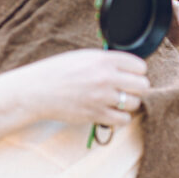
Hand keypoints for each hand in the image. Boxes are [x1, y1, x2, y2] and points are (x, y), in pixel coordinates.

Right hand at [27, 49, 148, 126]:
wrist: (36, 91)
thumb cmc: (56, 72)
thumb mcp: (82, 57)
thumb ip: (105, 61)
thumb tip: (126, 68)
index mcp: (103, 59)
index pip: (139, 66)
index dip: (136, 72)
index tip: (129, 75)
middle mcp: (105, 77)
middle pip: (142, 85)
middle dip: (135, 88)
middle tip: (125, 89)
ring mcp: (101, 97)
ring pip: (134, 103)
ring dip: (128, 103)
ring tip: (115, 101)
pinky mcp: (96, 115)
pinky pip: (123, 119)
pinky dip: (119, 117)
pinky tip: (110, 112)